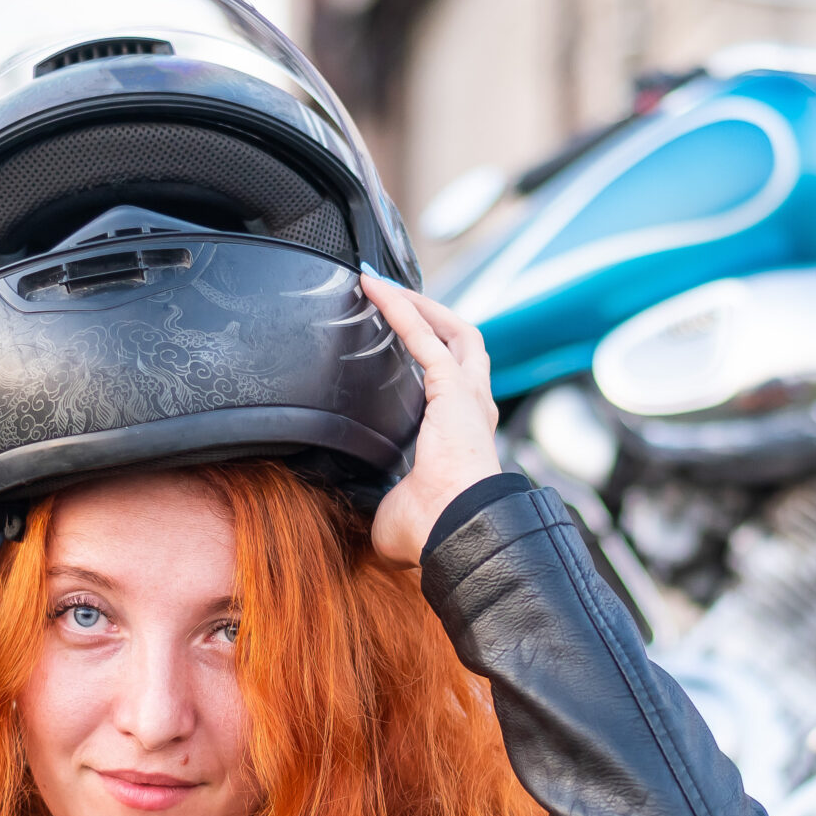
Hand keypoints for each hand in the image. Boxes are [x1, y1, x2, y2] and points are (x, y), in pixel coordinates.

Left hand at [364, 275, 501, 567]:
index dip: (431, 356)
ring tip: (385, 285)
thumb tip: (342, 500)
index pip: (453, 382)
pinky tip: (376, 290)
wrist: (454, 530)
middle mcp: (473, 409)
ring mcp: (468, 395)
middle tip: (396, 299)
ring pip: (452, 331)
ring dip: (420, 305)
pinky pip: (424, 335)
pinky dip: (401, 308)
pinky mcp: (454, 387)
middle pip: (463, 345)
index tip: (397, 343)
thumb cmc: (430, 529)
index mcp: (463, 436)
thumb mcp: (390, 506)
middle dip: (432, 317)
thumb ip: (373, 492)